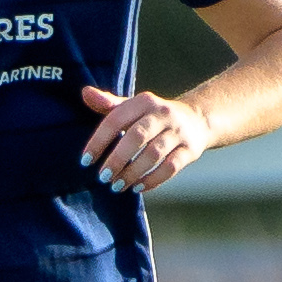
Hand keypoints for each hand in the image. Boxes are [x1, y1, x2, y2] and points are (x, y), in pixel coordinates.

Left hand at [79, 86, 212, 194]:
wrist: (197, 120)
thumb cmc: (153, 117)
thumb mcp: (133, 107)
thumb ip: (109, 104)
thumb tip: (84, 93)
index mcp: (144, 102)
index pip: (116, 120)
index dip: (99, 141)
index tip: (86, 161)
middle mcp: (162, 114)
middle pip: (137, 137)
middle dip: (117, 159)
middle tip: (103, 177)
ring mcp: (178, 133)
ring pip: (154, 155)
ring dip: (133, 172)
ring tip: (117, 186)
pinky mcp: (189, 150)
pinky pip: (171, 168)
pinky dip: (153, 180)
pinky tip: (138, 187)